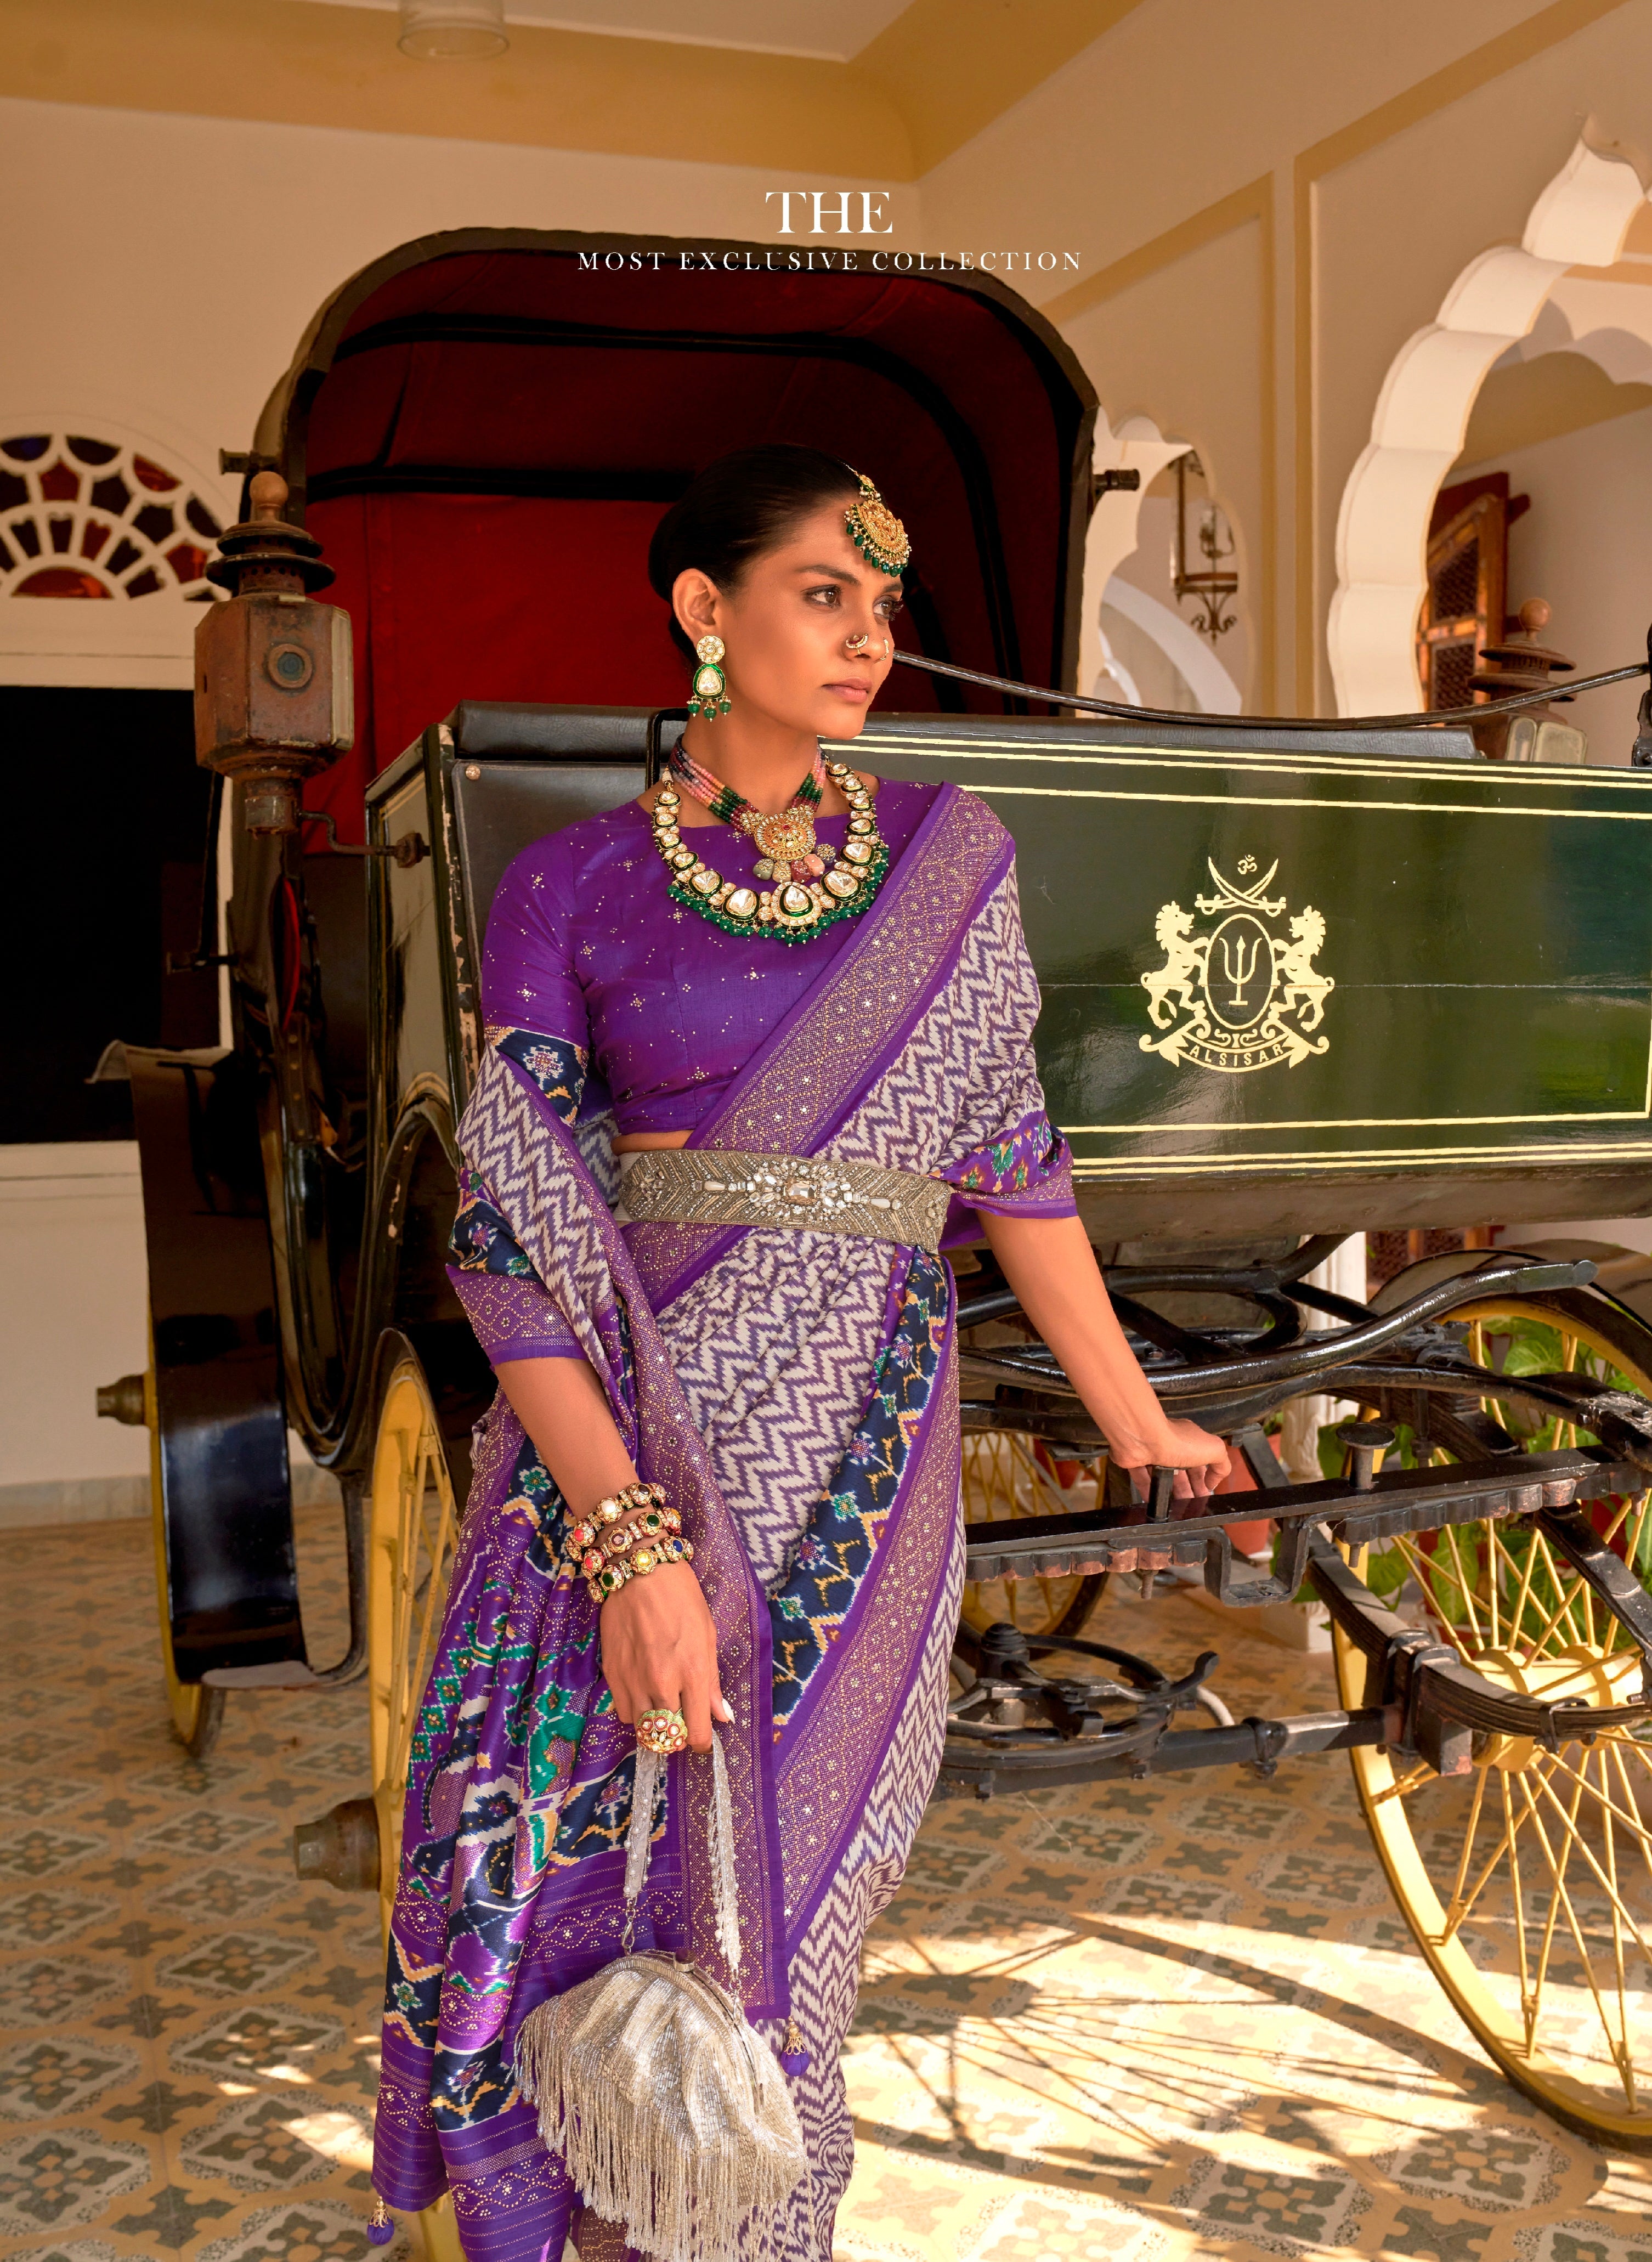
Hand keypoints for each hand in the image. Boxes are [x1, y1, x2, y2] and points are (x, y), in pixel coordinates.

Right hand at [599, 1563, 731, 1752]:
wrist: (639, 1572)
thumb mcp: (708, 1635)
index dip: (701, 1742)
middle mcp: (661, 1685)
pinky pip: (622, 1711)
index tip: (702, 1738)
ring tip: (662, 1704)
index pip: (695, 1733)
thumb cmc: (681, 1598)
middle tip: (683, 1718)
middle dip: (677, 1734)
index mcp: (691, 1675)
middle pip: (667, 1737)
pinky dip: (634, 1710)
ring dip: (654, 1724)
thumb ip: (712, 1682)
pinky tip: (642, 1691)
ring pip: (642, 1728)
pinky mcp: (611, 1674)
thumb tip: (722, 1716)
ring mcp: (633, 1681)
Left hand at [1108, 1417, 1230, 1501]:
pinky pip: (1143, 1478)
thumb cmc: (1177, 1441)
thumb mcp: (1214, 1449)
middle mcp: (1172, 1445)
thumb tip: (1214, 1481)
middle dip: (1189, 1490)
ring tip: (1176, 1509)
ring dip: (1171, 1493)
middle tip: (1192, 1506)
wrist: (1144, 1437)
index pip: (1201, 1462)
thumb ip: (1221, 1464)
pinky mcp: (1136, 1461)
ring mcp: (1153, 1453)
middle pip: (1183, 1472)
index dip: (1205, 1479)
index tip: (1206, 1495)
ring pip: (1164, 1476)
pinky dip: (1149, 1491)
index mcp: (1191, 1441)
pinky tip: (1154, 1502)